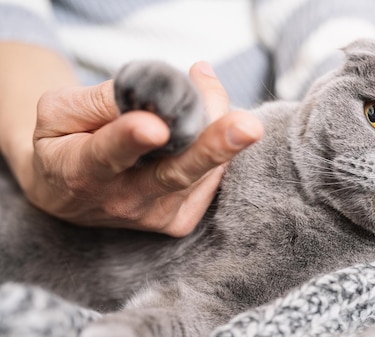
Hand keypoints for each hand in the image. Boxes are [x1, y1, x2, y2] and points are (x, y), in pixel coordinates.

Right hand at [27, 62, 262, 236]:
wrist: (66, 194)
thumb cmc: (64, 142)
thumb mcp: (60, 112)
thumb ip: (104, 99)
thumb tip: (161, 88)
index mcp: (83, 170)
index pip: (109, 153)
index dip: (132, 139)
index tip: (155, 127)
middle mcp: (122, 200)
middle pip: (175, 173)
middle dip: (213, 147)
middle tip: (248, 126)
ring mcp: (155, 216)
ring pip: (202, 169)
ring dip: (218, 129)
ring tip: (213, 97)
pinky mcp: (180, 221)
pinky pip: (211, 177)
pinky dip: (215, 146)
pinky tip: (204, 129)